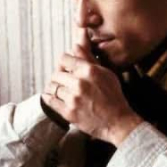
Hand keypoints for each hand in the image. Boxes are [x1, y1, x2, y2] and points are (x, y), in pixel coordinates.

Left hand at [41, 30, 141, 145]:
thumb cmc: (113, 96)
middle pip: (56, 74)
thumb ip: (88, 59)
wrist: (117, 121)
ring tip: (62, 91)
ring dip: (55, 88)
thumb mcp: (105, 73)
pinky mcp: (68, 112)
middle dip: (60, 77)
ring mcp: (73, 98)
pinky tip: (55, 97)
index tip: (67, 68)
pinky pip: (50, 100)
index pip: (64, 59)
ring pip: (52, 87)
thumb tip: (75, 45)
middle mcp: (80, 83)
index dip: (64, 63)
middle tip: (65, 81)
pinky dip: (49, 98)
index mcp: (89, 71)